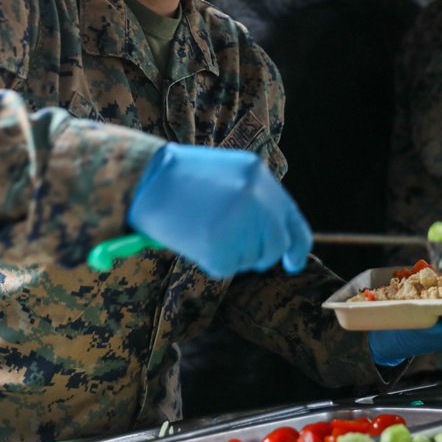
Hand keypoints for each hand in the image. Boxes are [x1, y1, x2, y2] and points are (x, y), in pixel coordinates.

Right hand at [128, 143, 311, 278]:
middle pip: (275, 245)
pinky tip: (195, 239)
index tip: (293, 262)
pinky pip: (227, 267)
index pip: (293, 221)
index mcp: (258, 177)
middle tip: (236, 249)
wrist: (144, 180)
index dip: (297, 246)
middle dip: (261, 254)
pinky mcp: (220, 247)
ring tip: (204, 229)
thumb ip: (256, 198)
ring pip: (251, 258)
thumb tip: (275, 235)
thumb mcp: (228, 173)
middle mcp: (256, 199)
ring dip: (232, 253)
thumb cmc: (182, 178)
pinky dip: (212, 261)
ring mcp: (240, 223)